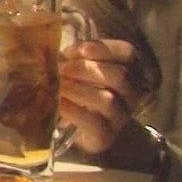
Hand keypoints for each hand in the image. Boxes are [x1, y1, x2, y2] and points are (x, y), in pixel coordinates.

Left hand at [58, 39, 148, 154]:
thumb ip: (74, 56)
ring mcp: (121, 116)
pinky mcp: (106, 136)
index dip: (101, 48)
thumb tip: (50, 45)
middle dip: (85, 69)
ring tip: (58, 85)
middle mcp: (132, 93)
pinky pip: (94, 123)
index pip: (127, 53)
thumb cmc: (78, 90)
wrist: (77, 130)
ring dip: (78, 89)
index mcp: (129, 70)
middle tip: (61, 69)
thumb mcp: (79, 68)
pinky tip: (59, 104)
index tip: (72, 51)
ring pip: (108, 99)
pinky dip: (74, 111)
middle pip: (119, 76)